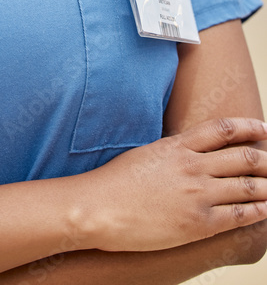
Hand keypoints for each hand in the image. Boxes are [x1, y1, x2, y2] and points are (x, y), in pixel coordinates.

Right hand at [79, 117, 266, 252]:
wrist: (99, 207)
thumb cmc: (116, 182)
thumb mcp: (147, 154)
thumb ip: (173, 153)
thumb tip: (189, 153)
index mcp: (178, 146)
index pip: (223, 129)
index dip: (249, 126)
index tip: (265, 128)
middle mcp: (193, 166)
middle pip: (243, 157)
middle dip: (266, 160)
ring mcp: (198, 194)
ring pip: (248, 186)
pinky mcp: (199, 223)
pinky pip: (239, 214)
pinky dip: (258, 211)